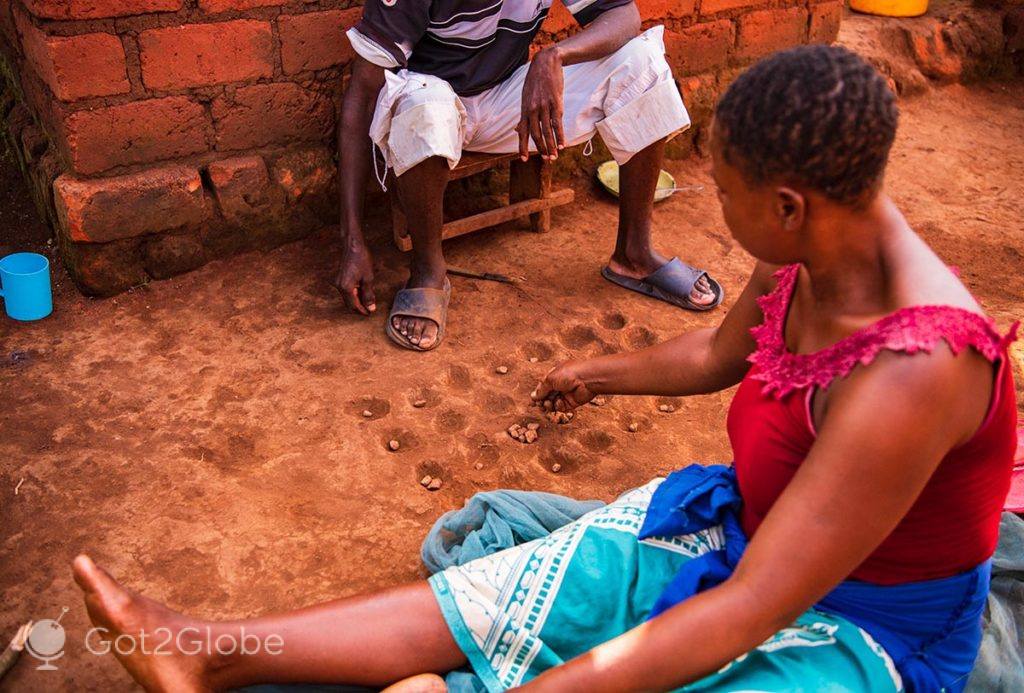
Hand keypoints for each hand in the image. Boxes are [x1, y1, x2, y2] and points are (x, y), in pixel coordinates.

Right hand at [333, 242, 375, 314]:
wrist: (353, 245)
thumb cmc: (362, 259)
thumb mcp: (368, 278)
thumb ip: (369, 295)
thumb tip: (370, 308)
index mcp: (346, 288)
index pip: (354, 306)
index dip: (362, 311)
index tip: (370, 313)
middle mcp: (339, 287)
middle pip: (349, 304)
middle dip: (359, 308)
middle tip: (370, 309)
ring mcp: (338, 283)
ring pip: (347, 298)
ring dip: (357, 301)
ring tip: (368, 300)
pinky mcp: (339, 279)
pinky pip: (346, 291)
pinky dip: (354, 294)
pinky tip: (362, 292)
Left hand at [517, 47, 564, 161]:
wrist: (546, 63)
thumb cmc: (535, 81)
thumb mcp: (525, 97)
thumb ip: (523, 115)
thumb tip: (518, 128)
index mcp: (524, 109)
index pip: (523, 132)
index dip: (523, 146)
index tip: (524, 159)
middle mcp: (532, 109)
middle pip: (536, 134)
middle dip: (541, 149)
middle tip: (546, 160)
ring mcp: (544, 106)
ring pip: (547, 130)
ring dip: (551, 145)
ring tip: (554, 156)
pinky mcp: (556, 103)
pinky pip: (557, 123)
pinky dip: (560, 135)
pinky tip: (563, 144)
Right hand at [532, 360, 594, 411]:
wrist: (588, 379)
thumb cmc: (569, 373)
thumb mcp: (550, 379)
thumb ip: (541, 389)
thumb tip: (533, 396)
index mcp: (554, 376)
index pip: (543, 387)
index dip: (537, 395)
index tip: (532, 403)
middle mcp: (560, 385)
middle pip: (547, 396)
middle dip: (542, 401)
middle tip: (539, 405)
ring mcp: (566, 394)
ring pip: (553, 403)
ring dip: (549, 405)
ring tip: (548, 404)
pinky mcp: (572, 402)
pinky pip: (561, 407)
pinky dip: (559, 406)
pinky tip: (560, 402)